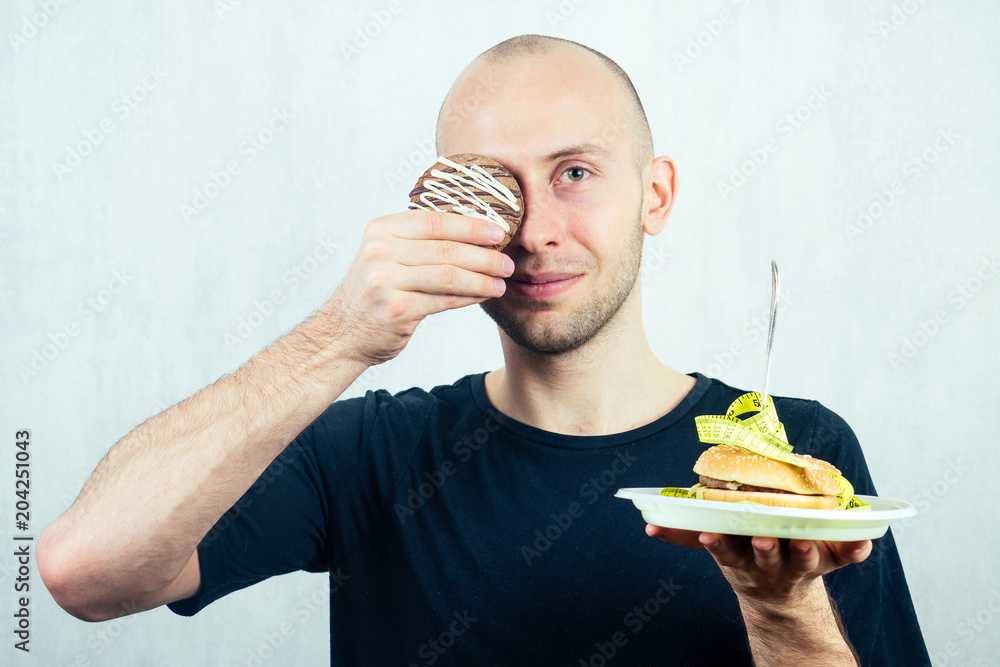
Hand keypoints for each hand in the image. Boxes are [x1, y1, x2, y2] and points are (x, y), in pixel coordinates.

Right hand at [330, 209, 513, 365]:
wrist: (342, 334)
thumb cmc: (374, 294)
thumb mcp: (387, 256)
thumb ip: (420, 243)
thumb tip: (475, 234)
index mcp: (381, 229)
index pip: (436, 221)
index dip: (472, 225)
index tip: (499, 232)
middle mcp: (380, 251)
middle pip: (446, 249)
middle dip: (484, 255)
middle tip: (508, 262)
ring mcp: (385, 280)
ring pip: (449, 275)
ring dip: (482, 279)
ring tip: (502, 281)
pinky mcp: (396, 308)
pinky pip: (444, 300)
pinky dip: (469, 297)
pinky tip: (484, 295)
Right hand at [645, 526, 870, 603]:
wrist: (781, 600)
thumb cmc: (746, 559)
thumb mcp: (718, 551)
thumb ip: (684, 535)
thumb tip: (649, 524)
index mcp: (740, 560)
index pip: (727, 553)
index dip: (720, 545)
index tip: (711, 536)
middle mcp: (769, 565)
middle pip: (767, 558)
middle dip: (764, 549)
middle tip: (763, 537)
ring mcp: (800, 566)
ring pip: (804, 562)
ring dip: (804, 551)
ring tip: (807, 540)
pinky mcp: (828, 562)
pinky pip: (847, 557)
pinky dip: (855, 549)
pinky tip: (861, 538)